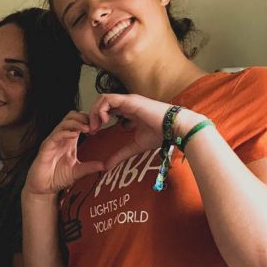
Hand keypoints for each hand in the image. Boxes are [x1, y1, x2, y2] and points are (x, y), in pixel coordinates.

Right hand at [24, 111, 106, 195]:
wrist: (43, 188)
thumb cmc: (57, 178)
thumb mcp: (77, 172)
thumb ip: (89, 167)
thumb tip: (104, 166)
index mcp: (69, 141)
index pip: (79, 122)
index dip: (89, 121)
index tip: (99, 127)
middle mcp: (61, 138)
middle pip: (71, 116)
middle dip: (83, 117)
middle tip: (94, 125)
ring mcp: (53, 141)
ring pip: (64, 122)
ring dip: (77, 123)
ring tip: (87, 128)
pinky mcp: (46, 147)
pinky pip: (56, 135)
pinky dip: (66, 133)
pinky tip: (75, 135)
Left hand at [87, 94, 205, 169]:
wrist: (175, 128)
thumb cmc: (160, 135)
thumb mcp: (134, 147)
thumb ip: (119, 155)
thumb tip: (105, 167)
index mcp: (128, 111)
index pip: (107, 109)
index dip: (97, 119)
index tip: (94, 133)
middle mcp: (126, 103)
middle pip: (101, 103)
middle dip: (92, 115)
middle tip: (91, 130)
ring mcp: (128, 100)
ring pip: (102, 99)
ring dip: (94, 112)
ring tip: (96, 126)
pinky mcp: (130, 100)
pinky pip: (108, 99)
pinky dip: (101, 109)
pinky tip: (104, 121)